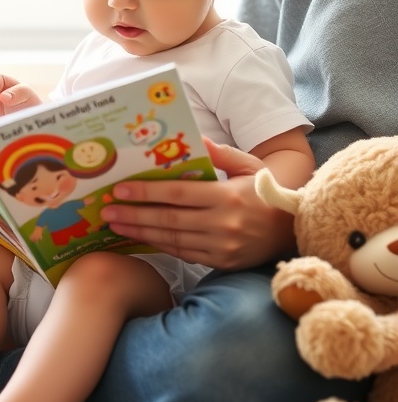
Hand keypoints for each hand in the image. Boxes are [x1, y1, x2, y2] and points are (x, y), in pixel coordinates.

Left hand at [99, 139, 296, 269]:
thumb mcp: (249, 165)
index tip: (120, 189)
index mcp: (228, 196)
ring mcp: (222, 247)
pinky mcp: (221, 263)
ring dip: (141, 232)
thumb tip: (194, 138)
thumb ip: (220, 153)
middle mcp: (223, 224)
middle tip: (107, 210)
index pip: (178, 194)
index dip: (146, 192)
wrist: (293, 228)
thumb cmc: (267, 191)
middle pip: (169, 219)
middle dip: (134, 214)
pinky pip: (184, 253)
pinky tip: (142, 237)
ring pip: (172, 239)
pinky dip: (160, 245)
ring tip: (116, 225)